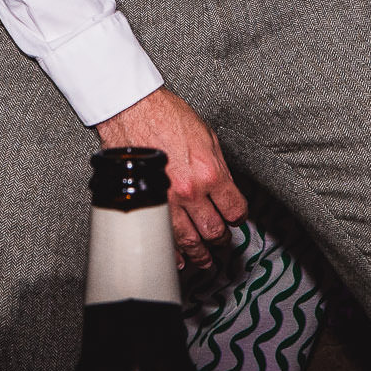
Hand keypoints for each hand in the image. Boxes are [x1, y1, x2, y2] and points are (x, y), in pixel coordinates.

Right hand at [95, 87, 246, 267]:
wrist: (133, 111)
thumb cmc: (166, 116)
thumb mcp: (207, 136)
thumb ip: (220, 166)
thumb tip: (226, 189)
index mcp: (211, 173)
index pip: (235, 210)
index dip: (237, 217)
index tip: (235, 218)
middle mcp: (191, 191)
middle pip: (215, 231)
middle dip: (220, 238)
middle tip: (221, 240)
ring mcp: (168, 201)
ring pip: (191, 241)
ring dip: (200, 254)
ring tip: (204, 259)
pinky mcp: (147, 204)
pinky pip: (164, 238)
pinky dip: (173, 254)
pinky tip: (179, 259)